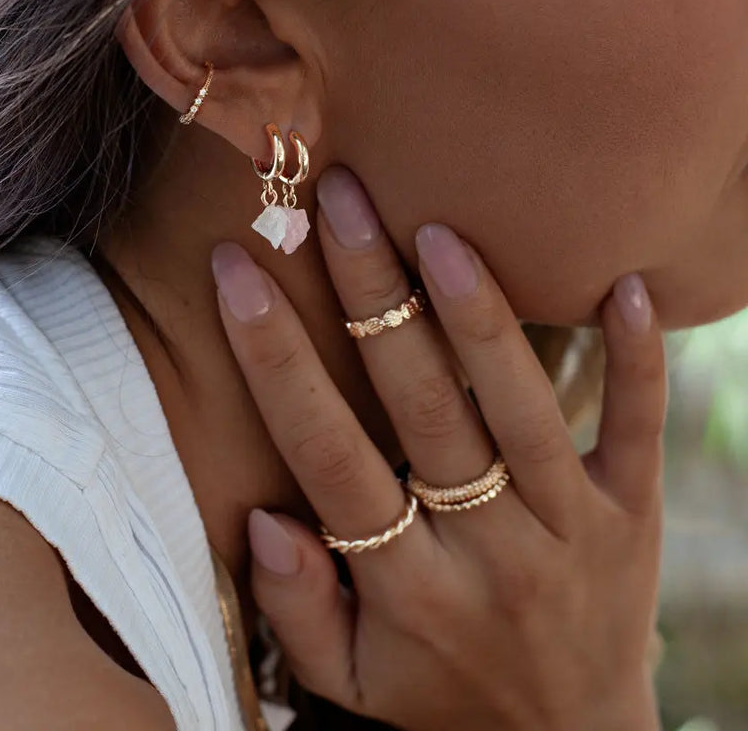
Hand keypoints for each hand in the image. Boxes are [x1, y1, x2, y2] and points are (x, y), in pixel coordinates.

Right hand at [210, 166, 665, 730]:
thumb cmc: (438, 695)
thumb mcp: (351, 683)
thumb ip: (298, 608)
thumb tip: (265, 516)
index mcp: (409, 588)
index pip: (328, 454)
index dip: (276, 358)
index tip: (238, 273)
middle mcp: (490, 551)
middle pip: (420, 405)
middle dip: (369, 292)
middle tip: (338, 197)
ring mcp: (572, 528)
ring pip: (519, 405)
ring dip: (477, 313)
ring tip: (436, 227)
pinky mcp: (635, 514)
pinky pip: (640, 428)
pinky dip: (640, 357)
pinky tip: (627, 283)